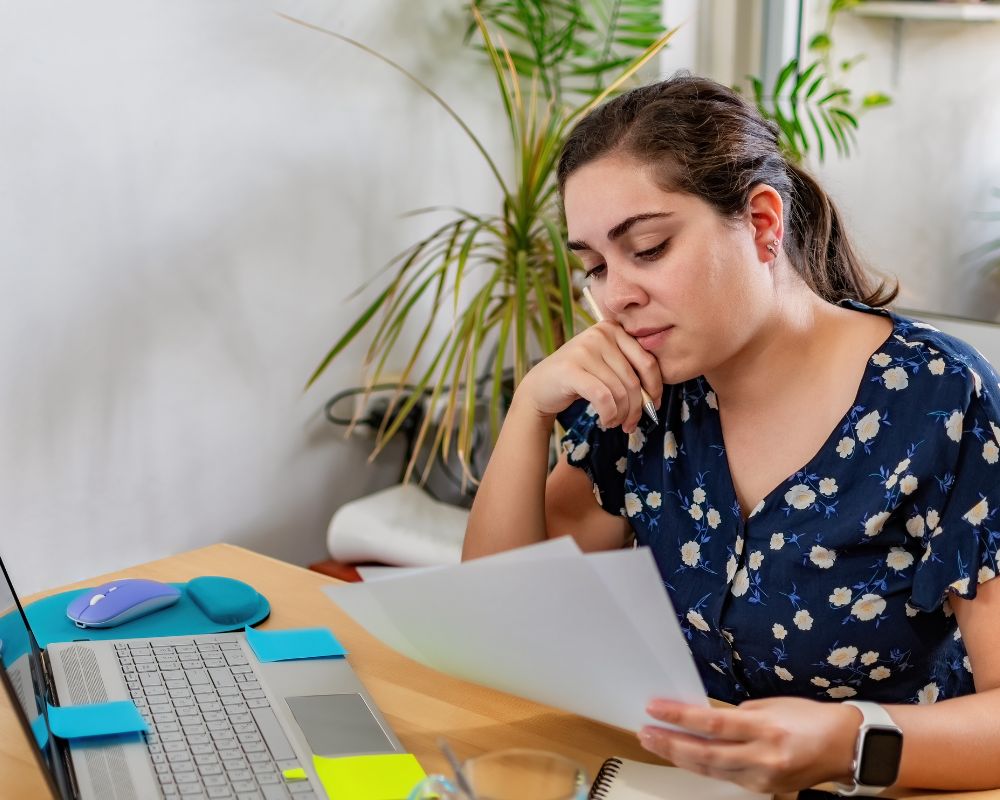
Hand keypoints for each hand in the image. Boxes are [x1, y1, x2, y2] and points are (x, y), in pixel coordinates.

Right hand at [515, 320, 662, 433]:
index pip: (648, 361)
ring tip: (615, 423)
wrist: (540, 387)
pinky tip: (606, 421)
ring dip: (621, 415)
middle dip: (636, 408)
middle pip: (633, 379)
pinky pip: (603, 397)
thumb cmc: (579, 379)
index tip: (652, 406)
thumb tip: (654, 398)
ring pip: (620, 391)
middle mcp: (600, 334)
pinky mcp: (571, 369)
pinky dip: (609, 414)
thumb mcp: (606, 366)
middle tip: (631, 424)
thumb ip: (629, 371)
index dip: (655, 388)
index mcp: (613, 329)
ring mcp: (584, 349)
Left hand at [638, 697, 861, 794]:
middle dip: (671, 743)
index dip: (680, 717)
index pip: (713, 724)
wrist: (846, 747)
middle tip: (645, 732)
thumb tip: (706, 719)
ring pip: (712, 770)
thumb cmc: (809, 717)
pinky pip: (726, 778)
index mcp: (766, 729)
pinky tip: (685, 757)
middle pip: (706, 754)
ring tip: (655, 742)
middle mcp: (763, 757)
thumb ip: (738, 715)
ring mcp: (764, 778)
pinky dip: (703, 767)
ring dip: (680, 757)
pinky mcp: (766, 789)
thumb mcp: (772, 706)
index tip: (654, 708)